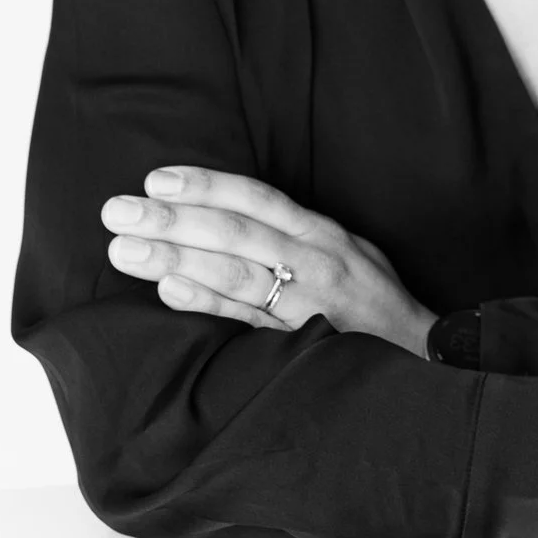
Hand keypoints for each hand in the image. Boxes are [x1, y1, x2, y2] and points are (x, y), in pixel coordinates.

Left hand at [100, 166, 438, 358]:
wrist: (418, 358)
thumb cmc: (374, 301)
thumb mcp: (348, 249)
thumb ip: (297, 231)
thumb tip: (229, 210)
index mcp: (322, 234)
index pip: (256, 200)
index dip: (206, 185)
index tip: (157, 179)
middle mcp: (313, 263)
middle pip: (234, 234)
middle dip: (173, 219)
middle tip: (119, 211)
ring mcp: (305, 305)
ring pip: (233, 273)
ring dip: (174, 258)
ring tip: (124, 249)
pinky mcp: (298, 345)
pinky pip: (246, 321)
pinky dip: (206, 302)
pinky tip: (167, 290)